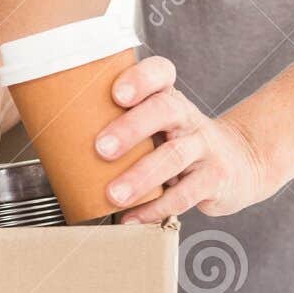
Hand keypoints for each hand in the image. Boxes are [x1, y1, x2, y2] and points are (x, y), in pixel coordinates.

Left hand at [98, 56, 278, 222]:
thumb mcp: (155, 125)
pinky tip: (132, 219)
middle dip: (131, 127)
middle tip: (100, 147)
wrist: (240, 162)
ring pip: (175, 156)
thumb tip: (53, 139)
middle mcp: (187, 118)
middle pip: (165, 110)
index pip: (161, 73)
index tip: (116, 93)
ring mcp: (205, 148)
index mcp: (168, 98)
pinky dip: (156, 208)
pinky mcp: (216, 179)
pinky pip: (186, 194)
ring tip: (113, 195)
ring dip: (140, 176)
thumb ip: (118, 126)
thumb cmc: (176, 142)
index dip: (141, 78)